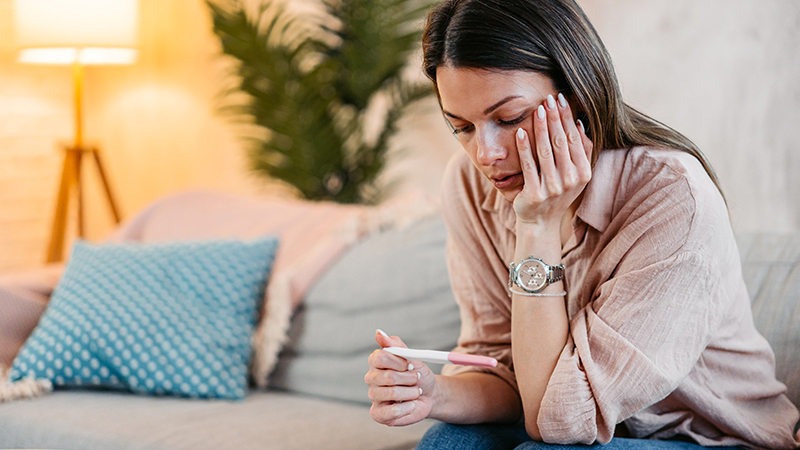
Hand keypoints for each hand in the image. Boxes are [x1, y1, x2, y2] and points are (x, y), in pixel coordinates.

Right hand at [365, 330, 436, 425]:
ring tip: (415, 392)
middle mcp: (371, 378)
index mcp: (376, 362)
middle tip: (416, 379)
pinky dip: (407, 407)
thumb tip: (378, 333)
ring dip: (411, 393)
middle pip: (388, 377)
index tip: (409, 365)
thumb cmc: (418, 374)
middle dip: (409, 378)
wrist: (429, 395)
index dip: (398, 362)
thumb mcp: (412, 356)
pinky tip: (410, 405)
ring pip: (392, 393)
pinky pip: (392, 412)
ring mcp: (373, 396)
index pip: (379, 358)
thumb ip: (395, 345)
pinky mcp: (378, 413)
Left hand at [513, 93, 592, 225]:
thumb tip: (579, 124)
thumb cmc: (557, 193)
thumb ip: (581, 151)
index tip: (560, 99)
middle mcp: (570, 181)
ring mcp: (553, 188)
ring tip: (537, 110)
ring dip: (541, 128)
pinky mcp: (534, 193)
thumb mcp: (575, 175)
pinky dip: (524, 147)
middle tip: (548, 98)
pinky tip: (521, 132)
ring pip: (545, 151)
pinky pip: (528, 165)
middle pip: (561, 142)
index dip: (567, 118)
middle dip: (554, 118)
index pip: (574, 139)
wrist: (541, 222)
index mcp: (583, 173)